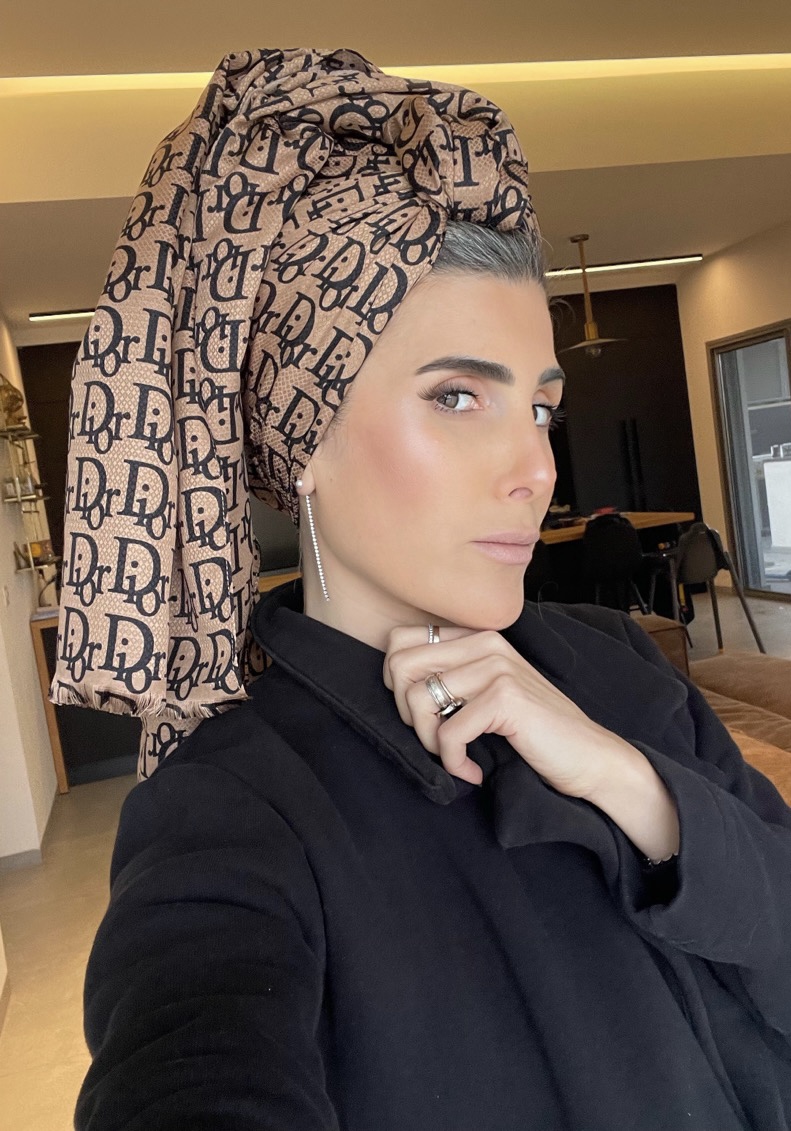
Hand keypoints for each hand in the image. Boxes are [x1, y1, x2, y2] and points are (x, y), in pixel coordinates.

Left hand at [383, 625, 679, 861]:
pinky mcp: (505, 698)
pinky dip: (454, 763)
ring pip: (419, 701)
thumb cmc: (535, 731)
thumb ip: (451, 677)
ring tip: (456, 759)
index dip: (394, 682)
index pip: (400, 640)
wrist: (589, 757)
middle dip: (405, 712)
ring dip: (429, 743)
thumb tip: (394, 683)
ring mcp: (496, 667)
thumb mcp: (487, 692)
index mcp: (476, 637)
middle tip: (433, 739)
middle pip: (399, 666)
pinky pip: (447, 734)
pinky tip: (474, 773)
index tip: (420, 714)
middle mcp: (485, 643)